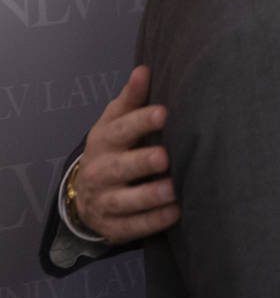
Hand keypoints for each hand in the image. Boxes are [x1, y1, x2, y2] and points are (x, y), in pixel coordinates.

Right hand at [74, 65, 180, 243]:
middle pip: (120, 167)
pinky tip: (176, 213)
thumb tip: (144, 69)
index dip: (142, 121)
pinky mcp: (113, 226)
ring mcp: (105, 201)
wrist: (86, 190)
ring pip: (125, 202)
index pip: (121, 129)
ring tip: (173, 190)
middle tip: (165, 157)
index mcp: (104, 140)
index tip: (164, 113)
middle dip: (141, 163)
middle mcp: (101, 171)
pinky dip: (153, 222)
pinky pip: (132, 227)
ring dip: (149, 197)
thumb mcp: (117, 120)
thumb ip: (132, 98)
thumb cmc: (114, 145)